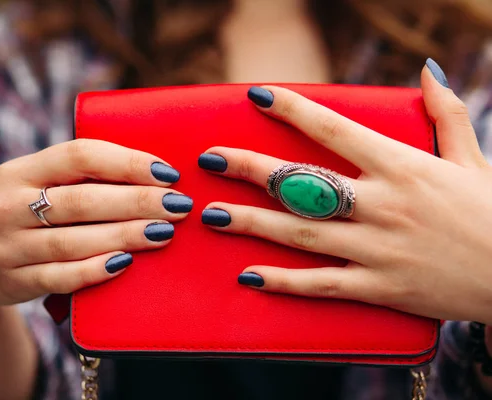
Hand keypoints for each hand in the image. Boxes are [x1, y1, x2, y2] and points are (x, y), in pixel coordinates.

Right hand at [0, 139, 191, 305]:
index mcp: (18, 170)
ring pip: (75, 240)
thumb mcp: (30, 182)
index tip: (166, 172)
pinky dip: (95, 270)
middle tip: (179, 205)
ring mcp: (6, 246)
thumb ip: (74, 176)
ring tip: (165, 232)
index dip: (127, 162)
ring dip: (126, 235)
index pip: (79, 156)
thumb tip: (150, 173)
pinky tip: (126, 263)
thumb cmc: (17, 211)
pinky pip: (60, 277)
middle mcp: (7, 205)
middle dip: (138, 202)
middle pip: (83, 201)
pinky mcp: (12, 281)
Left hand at [199, 60, 491, 323]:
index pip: (334, 130)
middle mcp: (383, 206)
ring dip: (251, 224)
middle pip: (303, 184)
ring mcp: (378, 249)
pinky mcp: (381, 288)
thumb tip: (429, 72)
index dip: (292, 111)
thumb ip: (445, 114)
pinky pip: (322, 285)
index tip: (255, 98)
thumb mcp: (472, 158)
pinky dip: (284, 282)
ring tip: (211, 216)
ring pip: (301, 234)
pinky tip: (249, 276)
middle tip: (210, 160)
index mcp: (402, 167)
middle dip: (250, 169)